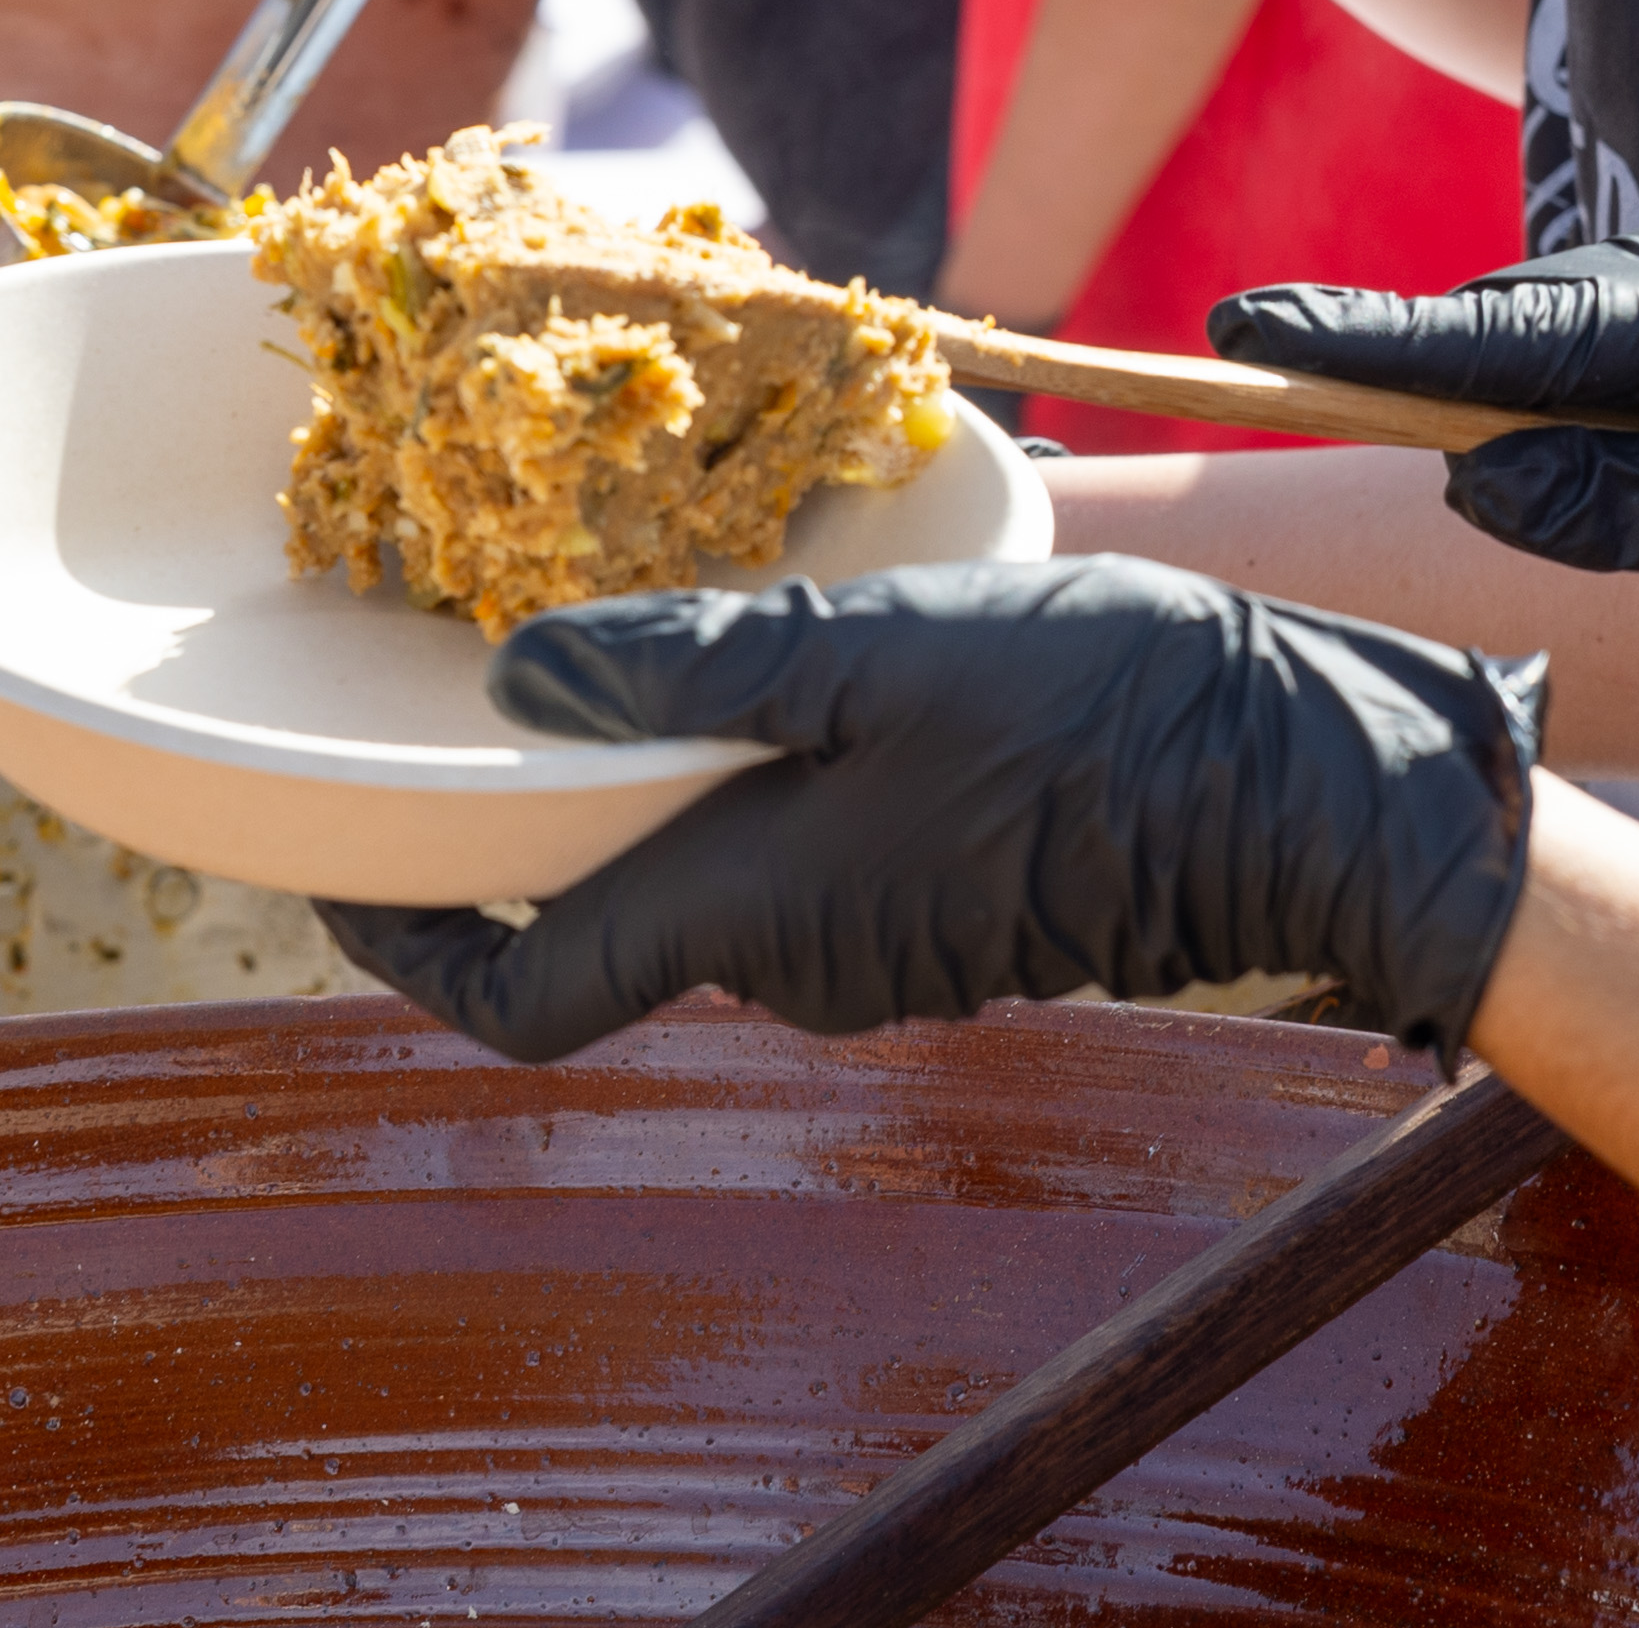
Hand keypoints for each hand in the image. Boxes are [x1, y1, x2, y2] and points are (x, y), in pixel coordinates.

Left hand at [320, 558, 1543, 1066]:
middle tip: (459, 692)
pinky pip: (790, 863)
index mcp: (748, 911)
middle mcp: (794, 963)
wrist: (1305, 786)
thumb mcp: (873, 647)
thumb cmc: (1099, 710)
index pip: (524, 994)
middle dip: (517, 828)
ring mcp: (874, 952)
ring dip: (639, 788)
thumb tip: (513, 685)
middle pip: (598, 922)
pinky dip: (741, 783)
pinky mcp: (939, 913)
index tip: (334, 875)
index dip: (404, 950)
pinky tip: (764, 667)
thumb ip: (690, 664)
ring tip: (609, 644)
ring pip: (698, 880)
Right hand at [1211, 194, 1638, 703]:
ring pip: (1558, 346)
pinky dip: (1559, 409)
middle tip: (1264, 378)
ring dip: (1493, 400)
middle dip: (1408, 368)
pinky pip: (1610, 363)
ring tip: (1446, 456)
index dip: (1367, 342)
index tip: (1239, 332)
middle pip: (1517, 326)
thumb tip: (1487, 488)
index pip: (1518, 333)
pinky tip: (1558, 461)